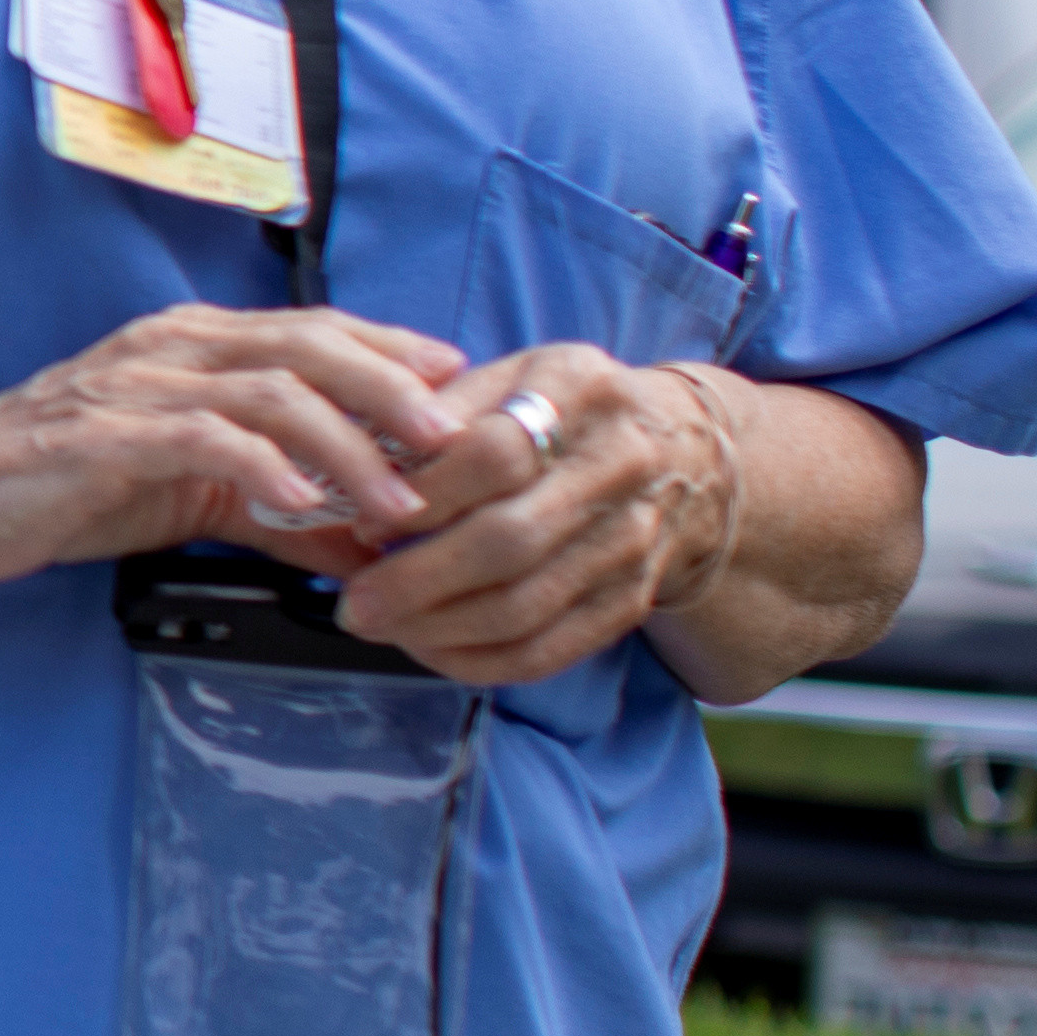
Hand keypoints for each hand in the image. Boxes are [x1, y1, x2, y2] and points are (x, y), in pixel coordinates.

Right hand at [0, 304, 473, 585]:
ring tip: (395, 499)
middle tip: (452, 442)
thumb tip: (367, 544)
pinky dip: (263, 466)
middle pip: (308, 343)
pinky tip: (300, 499)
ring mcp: (136, 386)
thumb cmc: (65, 482)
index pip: (315, 328)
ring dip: (346, 444)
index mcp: (194, 346)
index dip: (393, 348)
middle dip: (392, 388)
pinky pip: (202, 438)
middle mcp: (172, 348)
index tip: (461, 386)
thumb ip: (278, 510)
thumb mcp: (190, 494)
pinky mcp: (104, 435)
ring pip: (269, 389)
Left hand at [337, 346, 734, 685]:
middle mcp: (618, 464)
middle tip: (354, 603)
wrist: (683, 449)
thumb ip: (434, 411)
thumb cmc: (561, 407)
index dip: (422, 495)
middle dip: (417, 581)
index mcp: (579, 390)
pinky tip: (430, 650)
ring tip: (379, 626)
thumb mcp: (510, 374)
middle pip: (510, 540)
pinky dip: (481, 661)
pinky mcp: (632, 598)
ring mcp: (632, 538)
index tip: (363, 523)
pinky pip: (551, 648)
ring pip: (527, 605)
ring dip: (439, 629)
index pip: (494, 452)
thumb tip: (353, 469)